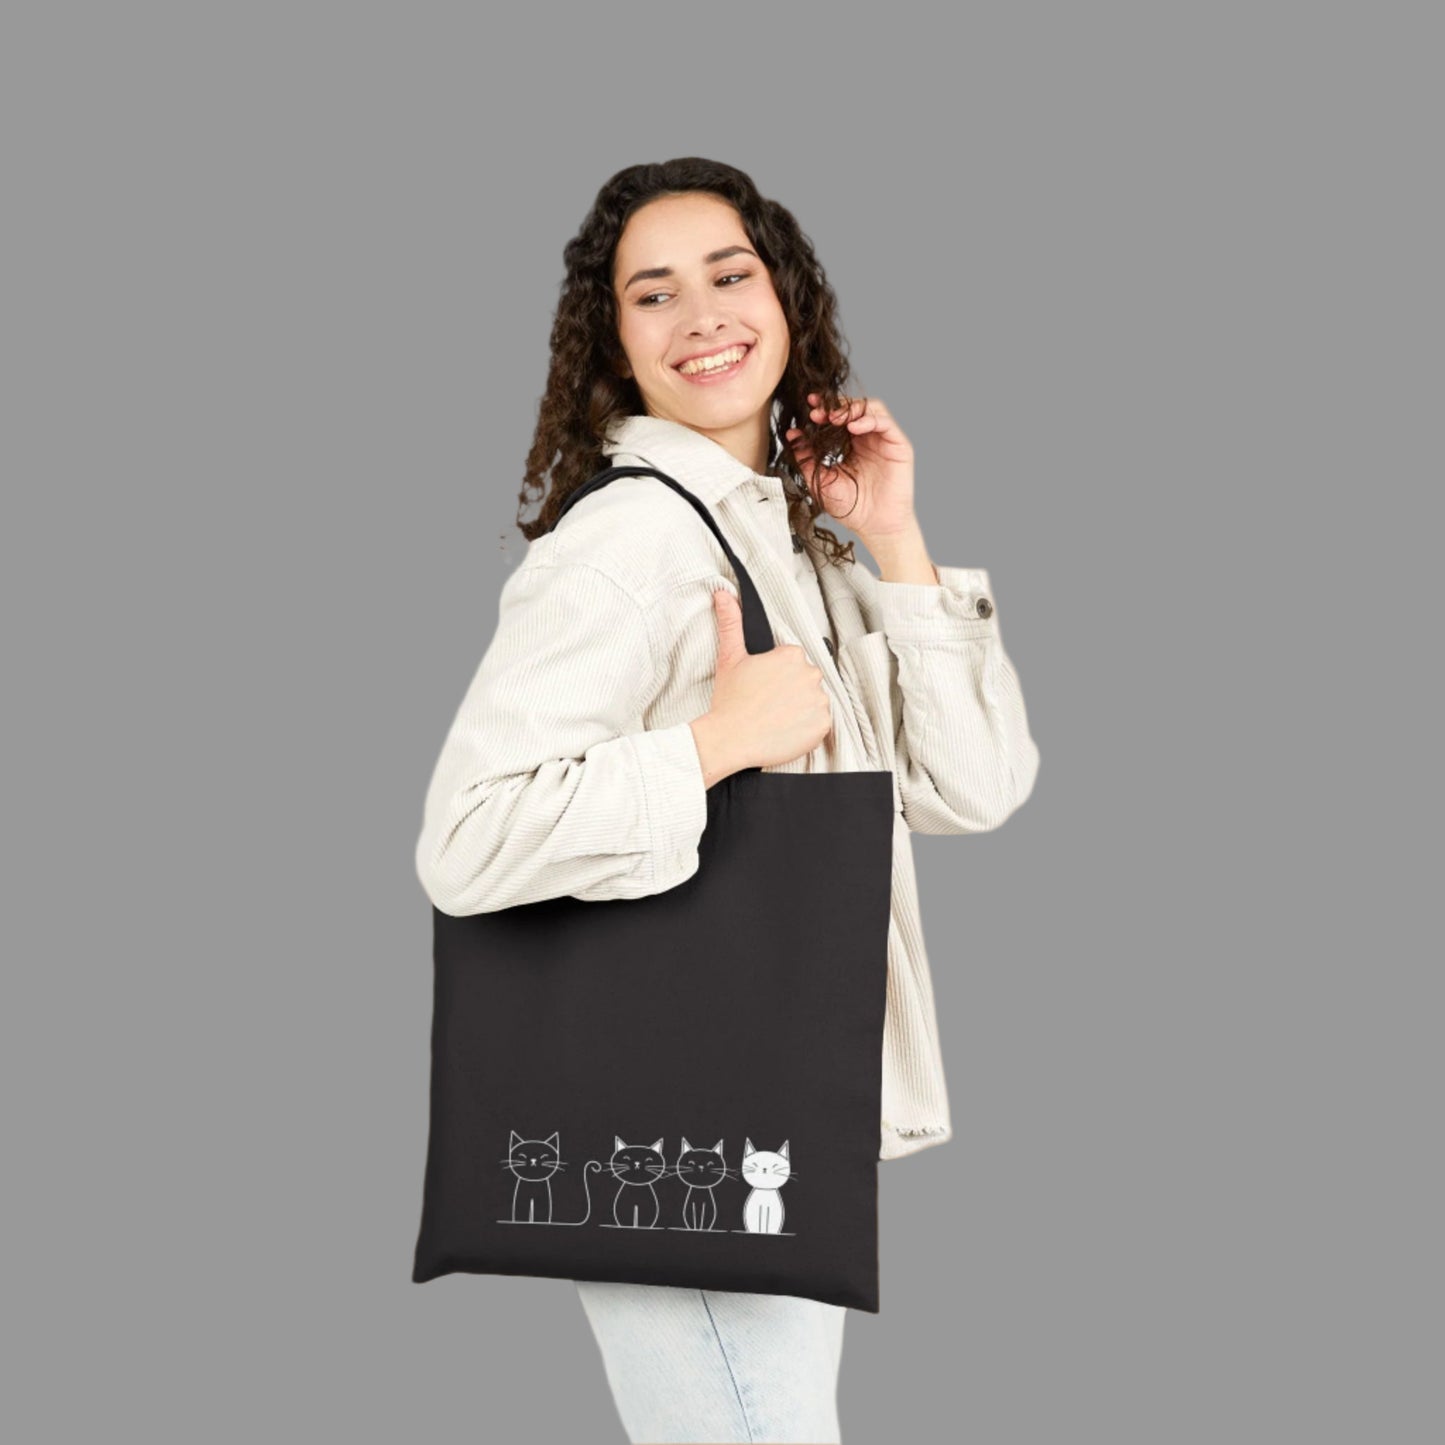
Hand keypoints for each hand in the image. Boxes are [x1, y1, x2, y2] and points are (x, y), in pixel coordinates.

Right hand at [695, 588, 831, 773]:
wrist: (730, 739)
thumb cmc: (730, 701)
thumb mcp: (729, 657)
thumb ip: (731, 623)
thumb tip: (722, 594)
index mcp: (792, 655)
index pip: (793, 662)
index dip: (777, 676)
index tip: (763, 688)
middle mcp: (810, 674)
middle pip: (806, 680)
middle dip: (791, 690)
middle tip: (768, 704)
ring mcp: (819, 700)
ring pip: (814, 701)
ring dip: (800, 708)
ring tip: (776, 718)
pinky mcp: (823, 725)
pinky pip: (821, 723)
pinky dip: (808, 728)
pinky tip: (786, 729)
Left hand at [785, 393, 916, 541]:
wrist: (874, 527)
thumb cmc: (852, 508)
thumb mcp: (821, 481)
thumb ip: (806, 458)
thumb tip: (792, 435)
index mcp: (850, 444)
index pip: (838, 417)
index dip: (824, 409)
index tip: (808, 407)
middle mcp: (868, 438)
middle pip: (853, 408)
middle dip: (834, 406)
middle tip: (817, 411)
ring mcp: (883, 440)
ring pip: (870, 408)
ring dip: (851, 408)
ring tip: (833, 417)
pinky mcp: (898, 445)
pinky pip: (885, 423)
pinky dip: (869, 419)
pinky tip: (853, 427)